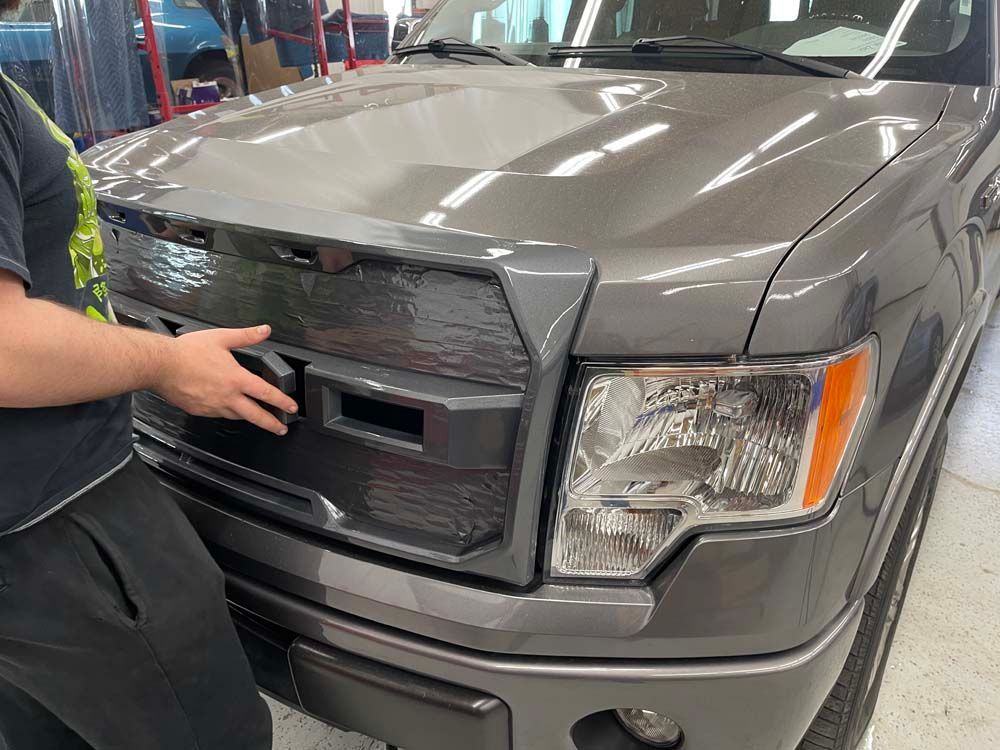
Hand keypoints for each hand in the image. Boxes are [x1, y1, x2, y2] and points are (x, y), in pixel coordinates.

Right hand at [153, 325, 297, 435]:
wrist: (159, 365)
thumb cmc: (187, 351)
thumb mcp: (221, 338)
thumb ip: (246, 336)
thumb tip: (264, 330)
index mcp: (235, 379)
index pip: (266, 393)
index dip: (282, 402)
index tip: (291, 408)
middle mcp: (227, 396)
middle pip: (255, 415)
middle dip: (271, 423)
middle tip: (281, 428)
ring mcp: (213, 406)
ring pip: (237, 416)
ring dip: (249, 418)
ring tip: (258, 419)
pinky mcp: (200, 411)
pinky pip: (218, 415)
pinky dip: (227, 413)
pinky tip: (229, 409)